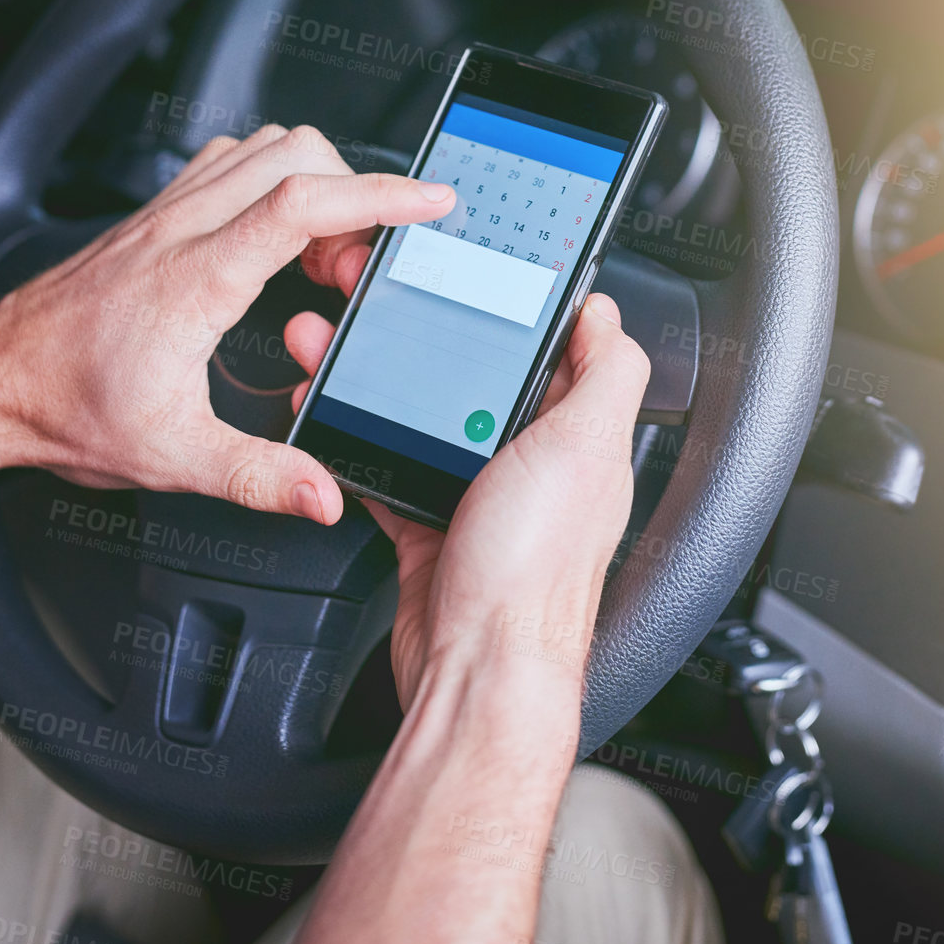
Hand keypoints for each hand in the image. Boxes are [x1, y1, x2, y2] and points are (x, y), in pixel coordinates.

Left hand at [0, 126, 452, 522]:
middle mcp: (182, 228)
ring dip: (317, 183)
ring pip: (265, 146)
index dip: (381, 195)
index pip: (304, 203)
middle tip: (360, 266)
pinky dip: (276, 179)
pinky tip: (277, 235)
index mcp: (197, 279)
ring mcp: (167, 212)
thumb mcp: (170, 458)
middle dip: (356, 196)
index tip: (431, 202)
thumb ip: (257, 477)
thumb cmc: (64, 409)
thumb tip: (323, 494)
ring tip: (324, 256)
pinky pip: (231, 161)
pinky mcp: (156, 213)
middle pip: (297, 156)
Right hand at [287, 261, 650, 709]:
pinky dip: (362, 444)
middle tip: (386, 301)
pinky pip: (393, 468)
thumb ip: (608, 372)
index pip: (559, 348)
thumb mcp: (586, 448)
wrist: (476, 673)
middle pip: (481, 376)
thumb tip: (607, 311)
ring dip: (384, 382)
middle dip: (432, 335)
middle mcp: (536, 464)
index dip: (521, 306)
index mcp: (579, 435)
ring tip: (339, 348)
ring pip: (428, 417)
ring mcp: (482, 496)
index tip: (478, 270)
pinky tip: (335, 417)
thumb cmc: (532, 576)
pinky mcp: (434, 526)